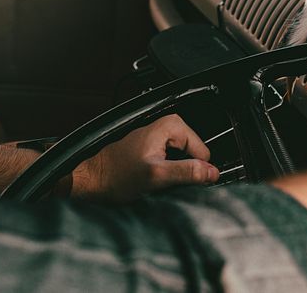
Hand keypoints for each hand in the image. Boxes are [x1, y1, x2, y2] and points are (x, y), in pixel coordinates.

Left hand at [71, 114, 218, 202]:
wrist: (94, 180)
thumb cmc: (116, 175)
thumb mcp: (156, 175)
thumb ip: (186, 172)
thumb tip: (212, 173)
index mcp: (170, 125)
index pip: (204, 152)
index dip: (194, 169)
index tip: (180, 179)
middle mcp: (165, 127)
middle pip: (195, 156)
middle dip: (185, 171)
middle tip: (165, 180)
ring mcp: (159, 139)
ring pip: (184, 161)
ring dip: (175, 174)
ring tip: (157, 180)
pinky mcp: (154, 151)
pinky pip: (173, 164)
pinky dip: (168, 174)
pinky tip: (154, 179)